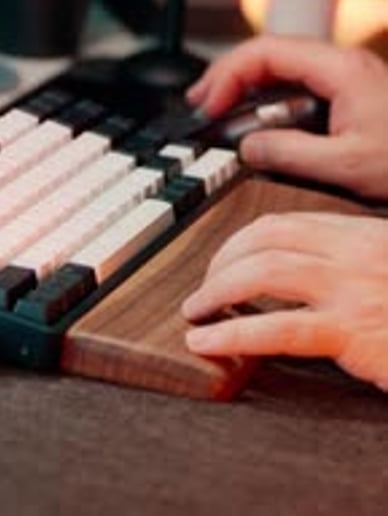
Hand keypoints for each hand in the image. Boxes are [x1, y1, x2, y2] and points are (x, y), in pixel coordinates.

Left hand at [182, 211, 387, 391]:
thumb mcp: (387, 267)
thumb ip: (357, 261)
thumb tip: (310, 269)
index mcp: (362, 234)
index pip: (285, 223)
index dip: (242, 239)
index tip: (223, 257)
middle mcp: (353, 251)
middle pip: (265, 238)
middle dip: (222, 260)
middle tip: (204, 287)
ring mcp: (351, 288)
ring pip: (262, 272)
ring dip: (217, 289)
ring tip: (197, 311)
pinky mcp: (352, 331)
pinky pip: (277, 327)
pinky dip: (233, 333)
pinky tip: (209, 343)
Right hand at [187, 35, 387, 200]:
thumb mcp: (349, 167)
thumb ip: (291, 154)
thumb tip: (247, 146)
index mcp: (339, 69)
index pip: (265, 53)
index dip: (228, 75)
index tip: (209, 104)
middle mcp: (341, 64)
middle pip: (269, 54)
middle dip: (229, 75)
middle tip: (201, 102)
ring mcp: (346, 76)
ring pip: (282, 68)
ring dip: (247, 86)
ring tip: (218, 108)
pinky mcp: (351, 93)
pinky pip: (298, 86)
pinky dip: (270, 99)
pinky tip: (257, 119)